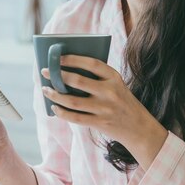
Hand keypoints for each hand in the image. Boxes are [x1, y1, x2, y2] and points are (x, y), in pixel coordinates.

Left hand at [41, 55, 167, 169]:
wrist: (139, 127)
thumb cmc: (121, 100)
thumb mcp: (116, 84)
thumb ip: (97, 77)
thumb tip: (65, 69)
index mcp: (114, 77)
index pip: (91, 63)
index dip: (73, 59)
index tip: (57, 57)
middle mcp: (110, 92)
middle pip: (78, 81)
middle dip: (58, 75)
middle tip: (45, 72)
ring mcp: (105, 109)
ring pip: (73, 101)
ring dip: (55, 95)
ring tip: (45, 90)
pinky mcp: (100, 123)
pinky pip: (75, 117)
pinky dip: (62, 112)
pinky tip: (54, 107)